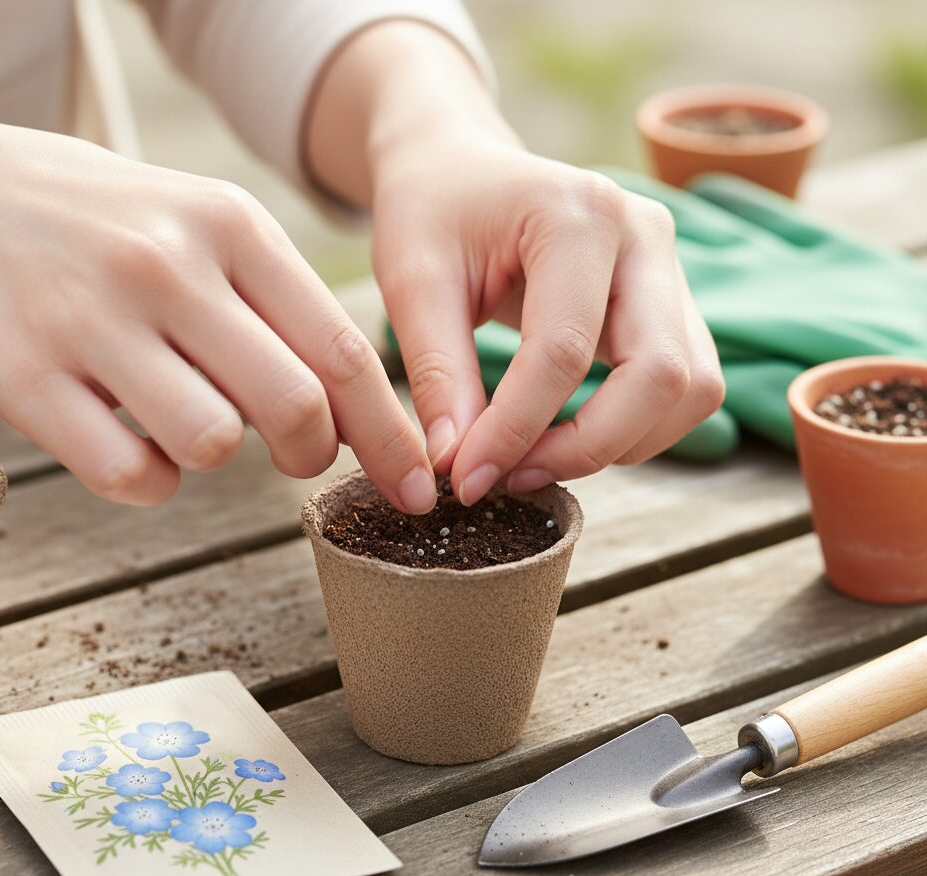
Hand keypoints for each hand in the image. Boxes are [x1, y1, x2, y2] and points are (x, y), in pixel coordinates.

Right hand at [0, 107, 435, 510]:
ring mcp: (92, 320)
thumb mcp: (209, 229)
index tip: (417, 485)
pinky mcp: (26, 377)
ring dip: (218, 457)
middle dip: (312, 456)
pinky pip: (131, 476)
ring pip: (213, 444)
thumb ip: (285, 312)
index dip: (391, 435)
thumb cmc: (113, 228)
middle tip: (296, 458)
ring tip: (188, 422)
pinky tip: (131, 441)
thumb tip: (357, 419)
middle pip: (294, 407)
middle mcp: (167, 267)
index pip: (344, 351)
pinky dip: (150, 481)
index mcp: (230, 226)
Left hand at [374, 140, 725, 503]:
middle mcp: (645, 235)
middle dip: (587, 447)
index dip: (514, 432)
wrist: (460, 168)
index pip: (564, 350)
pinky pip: (684, 388)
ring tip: (534, 458)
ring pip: (690, 390)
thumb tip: (458, 465)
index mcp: (578, 212)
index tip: (465, 480)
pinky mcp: (673, 302)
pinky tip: (566, 435)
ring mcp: (671, 267)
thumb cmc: (432, 214)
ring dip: (619, 445)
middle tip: (512, 477)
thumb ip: (438, 374)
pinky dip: (634, 429)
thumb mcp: (413, 282)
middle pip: (660, 375)